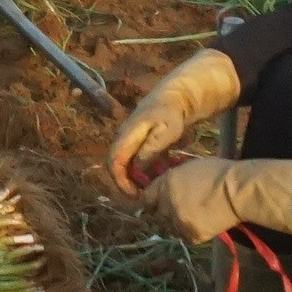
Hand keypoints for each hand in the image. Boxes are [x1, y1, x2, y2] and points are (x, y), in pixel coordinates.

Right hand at [105, 47, 242, 191]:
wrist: (177, 95)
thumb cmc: (172, 113)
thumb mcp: (166, 132)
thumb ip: (150, 150)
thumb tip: (137, 168)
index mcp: (127, 135)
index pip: (114, 162)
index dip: (121, 181)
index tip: (135, 195)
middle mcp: (124, 136)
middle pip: (118, 165)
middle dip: (129, 182)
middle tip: (146, 195)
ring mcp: (131, 137)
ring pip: (128, 163)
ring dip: (139, 177)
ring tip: (156, 186)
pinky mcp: (139, 139)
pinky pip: (137, 158)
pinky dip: (146, 169)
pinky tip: (161, 173)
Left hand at [144, 156, 291, 244]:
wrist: (238, 191)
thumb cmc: (218, 173)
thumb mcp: (188, 169)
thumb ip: (172, 180)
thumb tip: (164, 188)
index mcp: (165, 184)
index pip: (145, 199)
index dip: (150, 201)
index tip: (155, 203)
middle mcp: (167, 204)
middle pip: (156, 215)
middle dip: (163, 213)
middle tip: (176, 210)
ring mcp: (179, 221)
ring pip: (169, 228)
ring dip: (175, 224)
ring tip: (190, 218)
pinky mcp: (192, 236)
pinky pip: (185, 237)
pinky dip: (190, 232)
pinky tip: (201, 224)